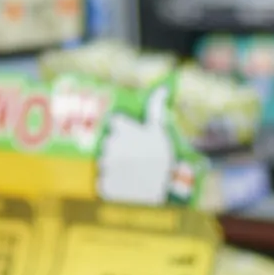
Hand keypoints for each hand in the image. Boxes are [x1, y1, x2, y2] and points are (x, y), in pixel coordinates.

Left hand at [97, 86, 173, 205]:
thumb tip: (162, 87)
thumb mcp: (159, 129)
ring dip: (114, 167)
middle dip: (118, 150)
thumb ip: (154, 107)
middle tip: (136, 158)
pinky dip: (111, 185)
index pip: (112, 123)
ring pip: (104, 163)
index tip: (134, 138)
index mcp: (122, 129)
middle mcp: (112, 145)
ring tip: (132, 173)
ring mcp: (108, 165)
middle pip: (107, 144)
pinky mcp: (106, 185)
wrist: (171, 187)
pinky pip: (102, 183)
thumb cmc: (165, 155)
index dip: (123, 130)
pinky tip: (127, 185)